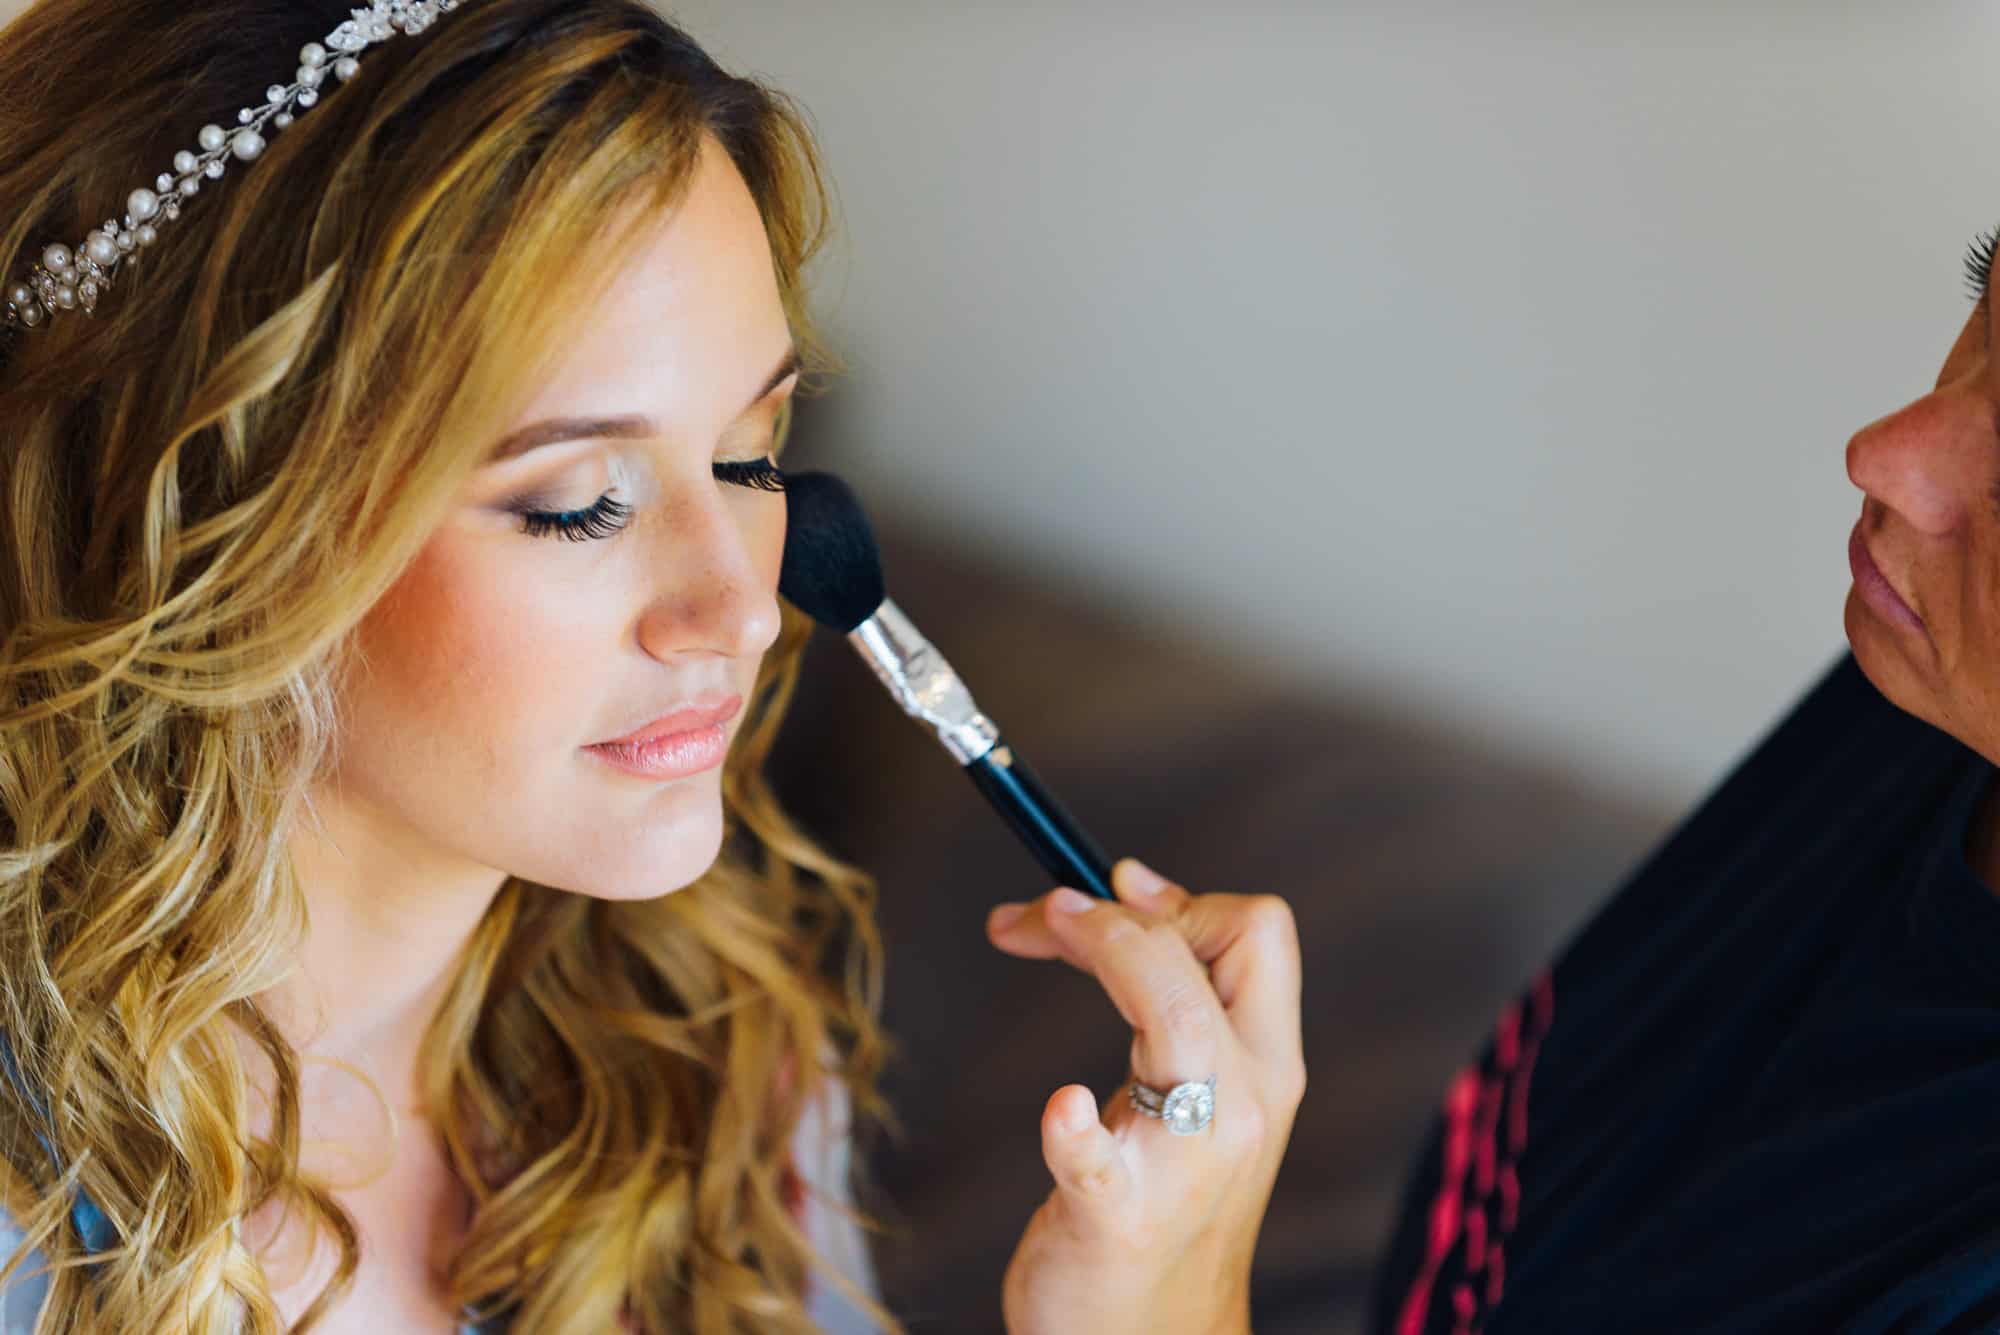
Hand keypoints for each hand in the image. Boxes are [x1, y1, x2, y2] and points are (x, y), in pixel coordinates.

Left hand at [984, 857, 1305, 1334]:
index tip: (1108, 895)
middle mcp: (1244, 1105)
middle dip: (1123, 909)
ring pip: (1176, 1019)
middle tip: (1044, 913)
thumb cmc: (1159, 1203)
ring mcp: (1185, 1162)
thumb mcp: (1189, 1091)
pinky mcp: (1117, 1215)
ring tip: (1034, 932)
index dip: (1179, 894)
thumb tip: (1134, 883)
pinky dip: (1076, 1128)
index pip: (1259, 931)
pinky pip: (1099, 1159)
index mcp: (1263, 1067)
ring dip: (1106, 952)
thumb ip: (1173, 995)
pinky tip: (1062, 1110)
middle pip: (1224, 952)